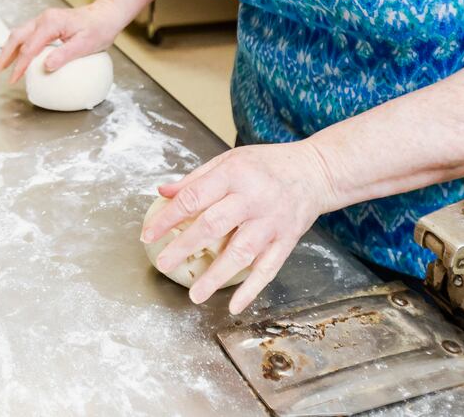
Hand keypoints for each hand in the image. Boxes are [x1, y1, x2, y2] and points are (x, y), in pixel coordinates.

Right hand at [0, 0, 124, 83]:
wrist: (106, 15)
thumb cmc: (99, 29)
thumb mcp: (85, 45)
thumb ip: (64, 55)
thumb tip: (46, 66)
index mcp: (51, 23)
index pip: (29, 47)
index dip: (20, 65)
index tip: (14, 79)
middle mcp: (44, 19)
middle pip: (17, 36)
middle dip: (6, 54)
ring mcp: (45, 20)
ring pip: (20, 33)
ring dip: (10, 49)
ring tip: (4, 64)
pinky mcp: (48, 23)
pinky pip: (28, 33)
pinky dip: (20, 45)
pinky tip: (20, 55)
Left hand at [143, 141, 339, 314]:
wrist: (315, 171)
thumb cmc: (266, 165)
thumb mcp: (230, 160)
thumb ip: (196, 178)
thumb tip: (163, 193)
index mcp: (234, 174)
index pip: (194, 197)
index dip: (169, 217)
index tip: (148, 235)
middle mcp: (252, 198)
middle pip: (214, 225)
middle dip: (185, 247)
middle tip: (163, 263)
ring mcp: (271, 222)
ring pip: (241, 252)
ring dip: (217, 276)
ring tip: (195, 295)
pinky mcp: (287, 240)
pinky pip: (268, 268)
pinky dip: (252, 289)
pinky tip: (235, 305)